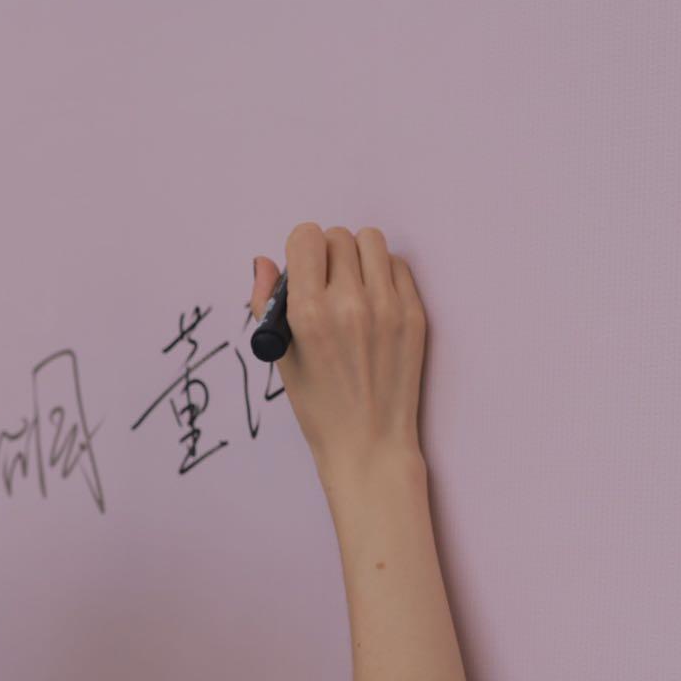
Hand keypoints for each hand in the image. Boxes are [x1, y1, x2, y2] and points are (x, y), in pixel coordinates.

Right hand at [250, 223, 428, 469]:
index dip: (300, 249)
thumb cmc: (319, 406)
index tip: (302, 267)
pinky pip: (398, 265)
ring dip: (357, 255)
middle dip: (327, 253)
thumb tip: (265, 261)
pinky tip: (374, 301)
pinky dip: (383, 274)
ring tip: (351, 284)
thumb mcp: (280, 356)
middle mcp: (349, 304)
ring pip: (371, 240)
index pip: (306, 237)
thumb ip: (266, 302)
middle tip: (325, 283)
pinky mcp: (414, 315)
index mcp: (308, 313)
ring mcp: (387, 308)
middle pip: (338, 236)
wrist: (369, 444)